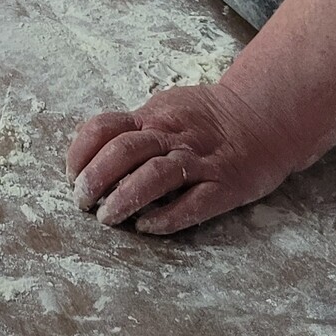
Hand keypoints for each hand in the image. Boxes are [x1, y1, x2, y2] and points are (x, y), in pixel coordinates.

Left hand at [66, 82, 296, 234]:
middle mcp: (173, 136)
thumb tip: (89, 145)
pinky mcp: (226, 185)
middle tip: (81, 200)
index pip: (104, 127)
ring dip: (125, 197)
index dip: (80, 152)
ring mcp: (201, 161)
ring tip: (106, 217)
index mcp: (153, 117)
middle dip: (96, 177)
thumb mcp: (165, 109)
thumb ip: (133, 127)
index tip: (70, 175)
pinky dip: (168, 216)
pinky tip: (147, 227)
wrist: (264, 116)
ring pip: (157, 175)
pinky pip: (195, 203)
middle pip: (125, 150)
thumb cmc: (207, 117)